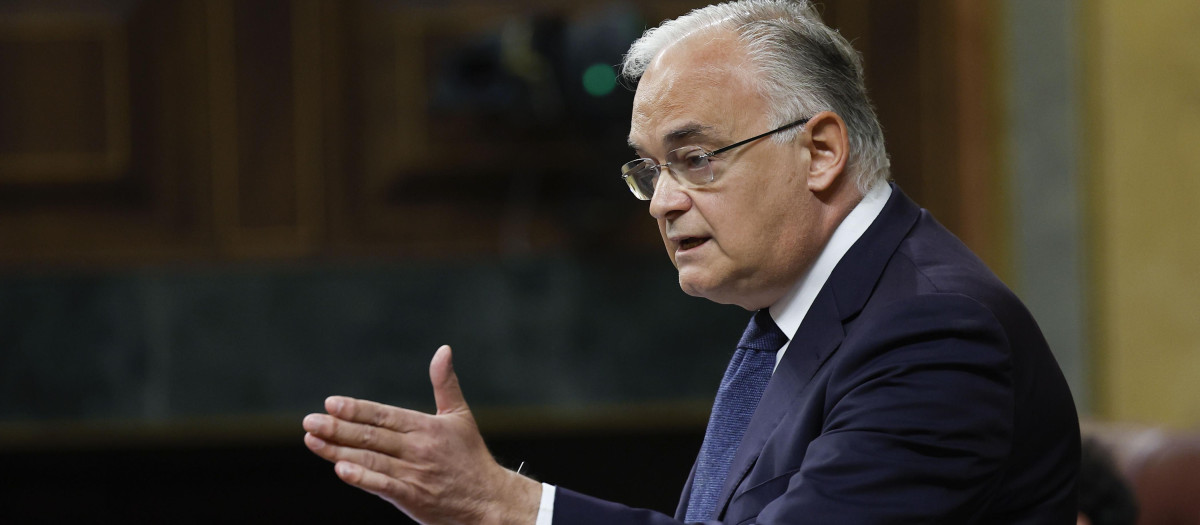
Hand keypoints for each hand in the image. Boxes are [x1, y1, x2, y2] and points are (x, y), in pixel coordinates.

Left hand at [302, 345, 540, 524]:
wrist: (489, 500)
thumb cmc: (471, 457)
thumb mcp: (459, 416)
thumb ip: (445, 383)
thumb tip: (443, 349)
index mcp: (426, 427)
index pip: (384, 415)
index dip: (356, 409)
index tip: (331, 403)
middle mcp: (418, 448)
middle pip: (371, 436)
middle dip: (337, 428)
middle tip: (309, 421)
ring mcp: (414, 474)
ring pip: (370, 459)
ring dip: (338, 451)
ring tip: (313, 441)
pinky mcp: (412, 497)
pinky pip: (383, 486)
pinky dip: (362, 478)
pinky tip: (341, 470)